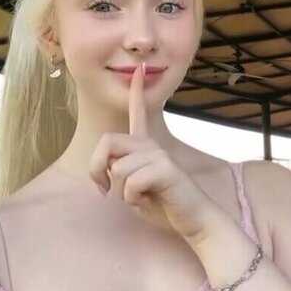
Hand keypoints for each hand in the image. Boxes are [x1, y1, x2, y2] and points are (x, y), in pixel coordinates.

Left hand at [89, 63, 219, 244]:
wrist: (195, 221)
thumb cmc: (164, 206)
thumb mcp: (133, 188)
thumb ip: (119, 173)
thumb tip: (107, 170)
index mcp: (146, 147)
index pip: (138, 113)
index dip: (136, 92)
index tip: (139, 70)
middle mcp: (152, 145)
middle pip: (107, 142)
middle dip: (96, 168)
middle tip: (103, 189)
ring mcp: (159, 154)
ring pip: (118, 169)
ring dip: (121, 192)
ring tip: (141, 198)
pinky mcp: (165, 168)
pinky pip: (130, 183)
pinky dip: (133, 199)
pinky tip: (149, 201)